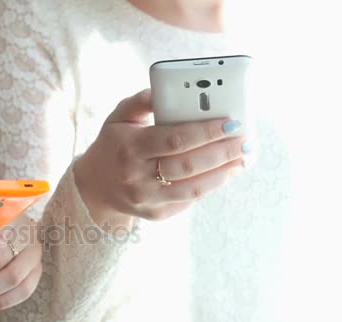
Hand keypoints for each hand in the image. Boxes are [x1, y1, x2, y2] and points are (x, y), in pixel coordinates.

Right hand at [75, 89, 248, 222]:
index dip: (206, 131)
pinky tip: (225, 171)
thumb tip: (169, 88)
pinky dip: (211, 185)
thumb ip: (142, 100)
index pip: (175, 139)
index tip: (231, 122)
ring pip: (194, 188)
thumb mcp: (119, 117)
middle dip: (223, 152)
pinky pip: (190, 200)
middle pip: (189, 165)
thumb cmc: (114, 144)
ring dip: (224, 172)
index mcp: (130, 148)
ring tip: (243, 157)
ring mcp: (147, 199)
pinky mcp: (156, 213)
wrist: (95, 185)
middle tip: (246, 140)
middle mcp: (136, 177)